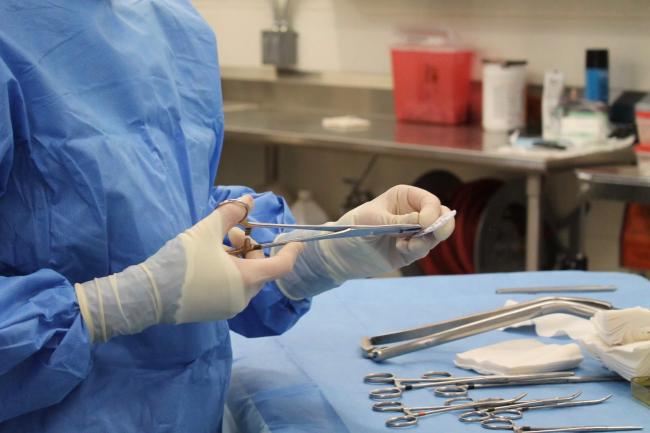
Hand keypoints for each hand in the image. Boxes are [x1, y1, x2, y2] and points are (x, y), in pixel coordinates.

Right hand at [75, 195, 302, 341]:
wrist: (148, 295)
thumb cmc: (181, 261)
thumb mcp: (206, 231)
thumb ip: (230, 214)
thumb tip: (248, 200)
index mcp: (247, 279)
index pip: (281, 266)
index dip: (291, 251)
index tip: (296, 241)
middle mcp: (243, 298)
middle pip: (261, 270)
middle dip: (251, 248)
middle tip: (232, 232)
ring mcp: (228, 308)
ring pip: (246, 279)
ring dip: (239, 259)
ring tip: (217, 243)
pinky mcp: (214, 311)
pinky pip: (232, 289)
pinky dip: (230, 273)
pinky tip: (210, 260)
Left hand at [274, 185, 453, 299]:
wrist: (341, 254)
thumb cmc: (353, 227)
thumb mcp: (373, 221)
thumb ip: (399, 221)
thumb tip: (425, 221)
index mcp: (404, 197)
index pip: (429, 201)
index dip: (432, 211)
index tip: (424, 223)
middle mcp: (413, 212)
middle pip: (441, 216)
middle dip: (441, 225)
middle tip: (433, 234)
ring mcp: (414, 232)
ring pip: (436, 234)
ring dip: (426, 241)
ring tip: (406, 245)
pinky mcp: (411, 250)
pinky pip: (424, 249)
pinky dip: (417, 250)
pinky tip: (400, 249)